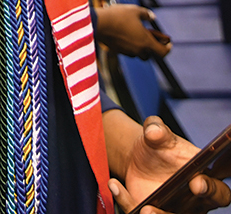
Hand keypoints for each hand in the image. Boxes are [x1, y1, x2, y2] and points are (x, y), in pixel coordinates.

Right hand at [94, 4, 170, 58]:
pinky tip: (126, 34)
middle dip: (153, 46)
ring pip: (138, 52)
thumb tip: (152, 17)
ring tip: (137, 33)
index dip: (168, 48)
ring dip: (141, 46)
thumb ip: (146, 14)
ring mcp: (126, 51)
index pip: (163, 52)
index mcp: (146, 42)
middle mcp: (138, 50)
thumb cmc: (118, 16)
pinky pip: (128, 50)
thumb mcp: (134, 10)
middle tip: (152, 36)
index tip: (169, 43)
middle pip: (150, 54)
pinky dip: (130, 44)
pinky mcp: (117, 50)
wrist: (98, 23)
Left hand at [109, 116, 230, 212]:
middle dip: (181, 212)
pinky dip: (127, 203)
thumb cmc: (158, 147)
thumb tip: (153, 131)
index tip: (196, 182)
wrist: (139, 158)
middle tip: (158, 206)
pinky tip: (115, 185)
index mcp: (205, 181)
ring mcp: (173, 210)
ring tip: (143, 209)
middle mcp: (193, 202)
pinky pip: (139, 213)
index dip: (211, 190)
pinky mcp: (153, 212)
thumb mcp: (157, 134)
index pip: (219, 192)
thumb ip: (157, 129)